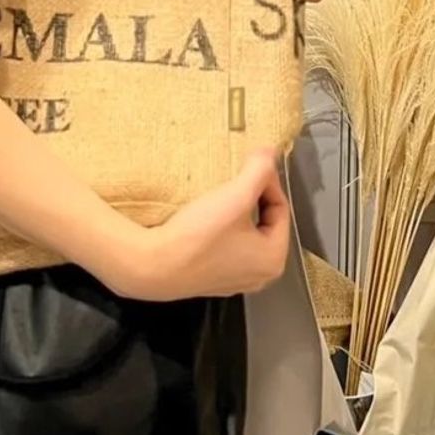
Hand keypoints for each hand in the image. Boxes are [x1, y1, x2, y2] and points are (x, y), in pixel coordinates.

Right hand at [102, 149, 290, 301]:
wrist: (154, 266)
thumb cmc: (198, 236)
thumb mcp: (234, 196)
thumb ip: (258, 171)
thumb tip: (271, 152)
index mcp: (273, 258)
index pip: (281, 208)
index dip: (266, 182)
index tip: (247, 167)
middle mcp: (259, 275)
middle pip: (264, 223)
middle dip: (251, 199)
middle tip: (231, 182)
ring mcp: (234, 281)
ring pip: (243, 236)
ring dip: (234, 215)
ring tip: (217, 198)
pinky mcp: (210, 281)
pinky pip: (224, 248)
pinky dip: (219, 232)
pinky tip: (202, 221)